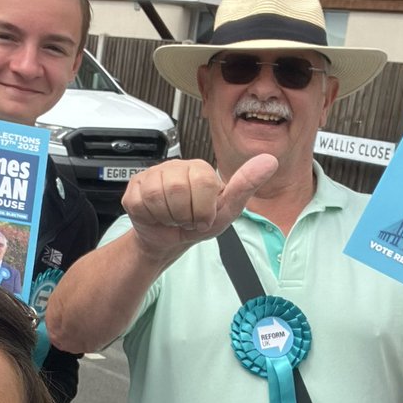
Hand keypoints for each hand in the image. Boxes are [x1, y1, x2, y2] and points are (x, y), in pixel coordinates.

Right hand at [121, 154, 277, 260]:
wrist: (168, 242)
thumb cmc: (198, 223)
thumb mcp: (227, 210)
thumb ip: (246, 185)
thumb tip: (269, 160)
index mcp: (199, 168)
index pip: (203, 184)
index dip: (204, 209)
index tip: (204, 216)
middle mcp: (175, 166)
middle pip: (178, 189)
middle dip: (185, 215)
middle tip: (187, 219)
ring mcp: (152, 174)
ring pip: (157, 196)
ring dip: (168, 217)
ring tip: (172, 217)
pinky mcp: (133, 188)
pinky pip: (140, 202)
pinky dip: (150, 217)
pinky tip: (156, 215)